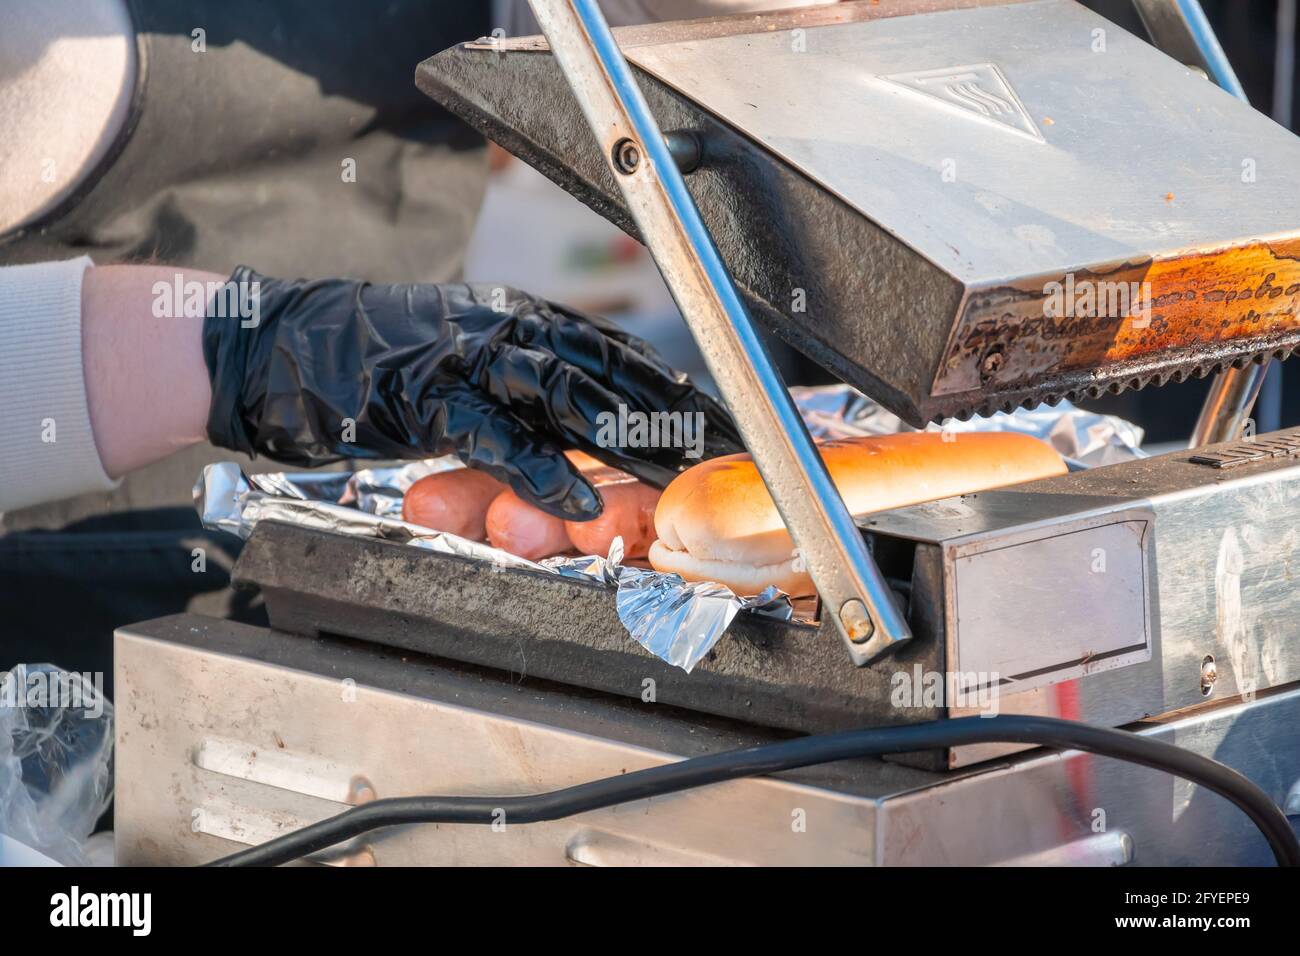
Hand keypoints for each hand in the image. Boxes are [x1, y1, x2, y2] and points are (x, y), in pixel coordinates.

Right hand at [203, 267, 743, 518]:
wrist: (274, 346)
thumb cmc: (372, 367)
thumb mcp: (461, 372)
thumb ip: (518, 402)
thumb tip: (578, 450)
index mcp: (519, 321)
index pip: (616, 353)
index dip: (673, 389)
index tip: (723, 420)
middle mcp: (505, 329)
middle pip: (611, 372)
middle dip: (674, 414)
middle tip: (726, 452)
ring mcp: (467, 356)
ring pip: (568, 396)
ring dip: (628, 440)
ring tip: (677, 476)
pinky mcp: (424, 393)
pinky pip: (494, 436)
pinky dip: (538, 469)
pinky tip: (577, 499)